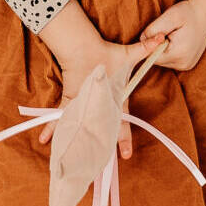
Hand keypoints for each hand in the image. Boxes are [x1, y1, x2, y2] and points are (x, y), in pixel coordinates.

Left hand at [38, 35, 167, 157]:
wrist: (87, 49)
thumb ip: (145, 49)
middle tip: (99, 166)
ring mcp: (85, 106)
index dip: (123, 140)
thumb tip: (162, 39)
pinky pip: (60, 116)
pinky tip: (43, 139)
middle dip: (100, 149)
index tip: (126, 154)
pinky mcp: (70, 101)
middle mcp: (99, 108)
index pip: (121, 124)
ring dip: (73, 141)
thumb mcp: (130, 55)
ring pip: (81, 127)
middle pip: (101, 133)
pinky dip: (51, 126)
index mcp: (114, 102)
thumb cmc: (108, 56)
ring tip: (67, 160)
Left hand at [138, 0, 205, 72]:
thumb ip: (154, 29)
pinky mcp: (186, 65)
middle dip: (156, 46)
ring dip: (161, 49)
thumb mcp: (170, 16)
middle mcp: (183, 64)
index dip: (149, 43)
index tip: (158, 31)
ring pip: (162, 60)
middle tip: (166, 31)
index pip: (151, 56)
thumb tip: (142, 40)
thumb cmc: (187, 13)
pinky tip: (175, 41)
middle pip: (156, 59)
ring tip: (172, 35)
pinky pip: (169, 60)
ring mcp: (186, 66)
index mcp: (179, 53)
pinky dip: (168, 51)